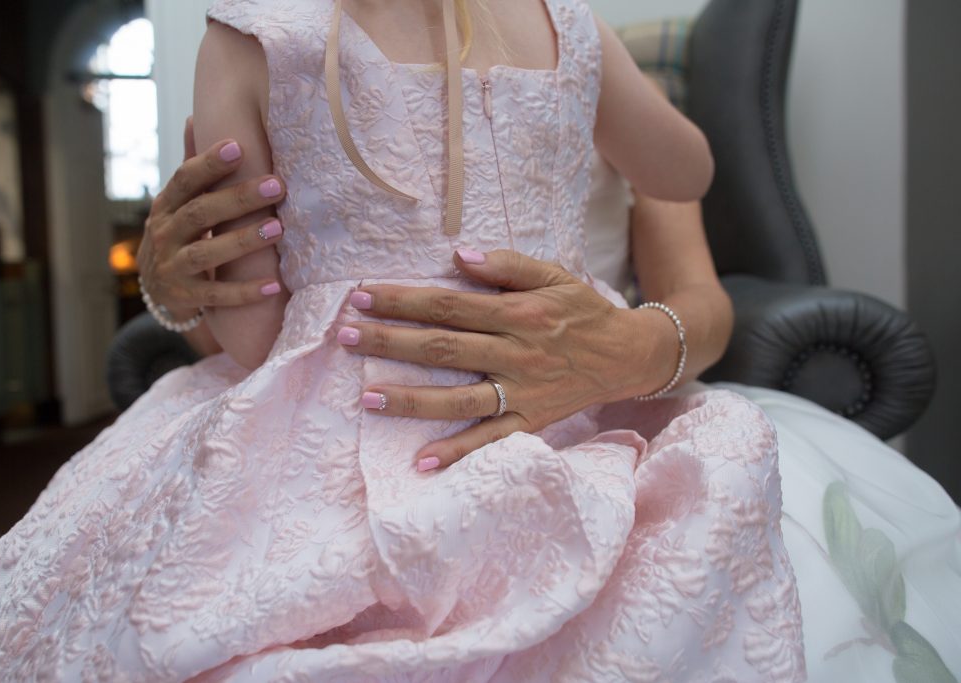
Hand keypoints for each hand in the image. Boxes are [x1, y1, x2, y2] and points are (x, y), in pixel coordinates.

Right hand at [137, 117, 287, 317]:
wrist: (158, 291)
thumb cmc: (180, 235)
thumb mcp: (179, 203)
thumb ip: (192, 167)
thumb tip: (195, 116)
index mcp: (166, 206)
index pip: (185, 179)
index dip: (209, 163)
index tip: (238, 146)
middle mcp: (164, 234)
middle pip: (201, 212)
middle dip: (239, 198)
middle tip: (277, 185)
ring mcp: (173, 268)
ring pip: (206, 253)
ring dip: (243, 241)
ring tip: (279, 229)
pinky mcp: (185, 298)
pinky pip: (216, 296)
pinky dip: (244, 292)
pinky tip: (273, 285)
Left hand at [338, 249, 677, 470]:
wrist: (628, 356)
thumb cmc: (583, 311)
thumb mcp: (554, 275)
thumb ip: (508, 265)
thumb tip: (459, 255)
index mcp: (519, 313)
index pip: (449, 305)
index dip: (404, 300)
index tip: (363, 294)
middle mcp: (517, 353)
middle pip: (443, 348)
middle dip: (390, 341)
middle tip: (345, 336)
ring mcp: (522, 393)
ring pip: (458, 397)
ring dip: (411, 398)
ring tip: (367, 395)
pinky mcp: (531, 422)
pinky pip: (491, 441)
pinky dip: (458, 453)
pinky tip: (422, 462)